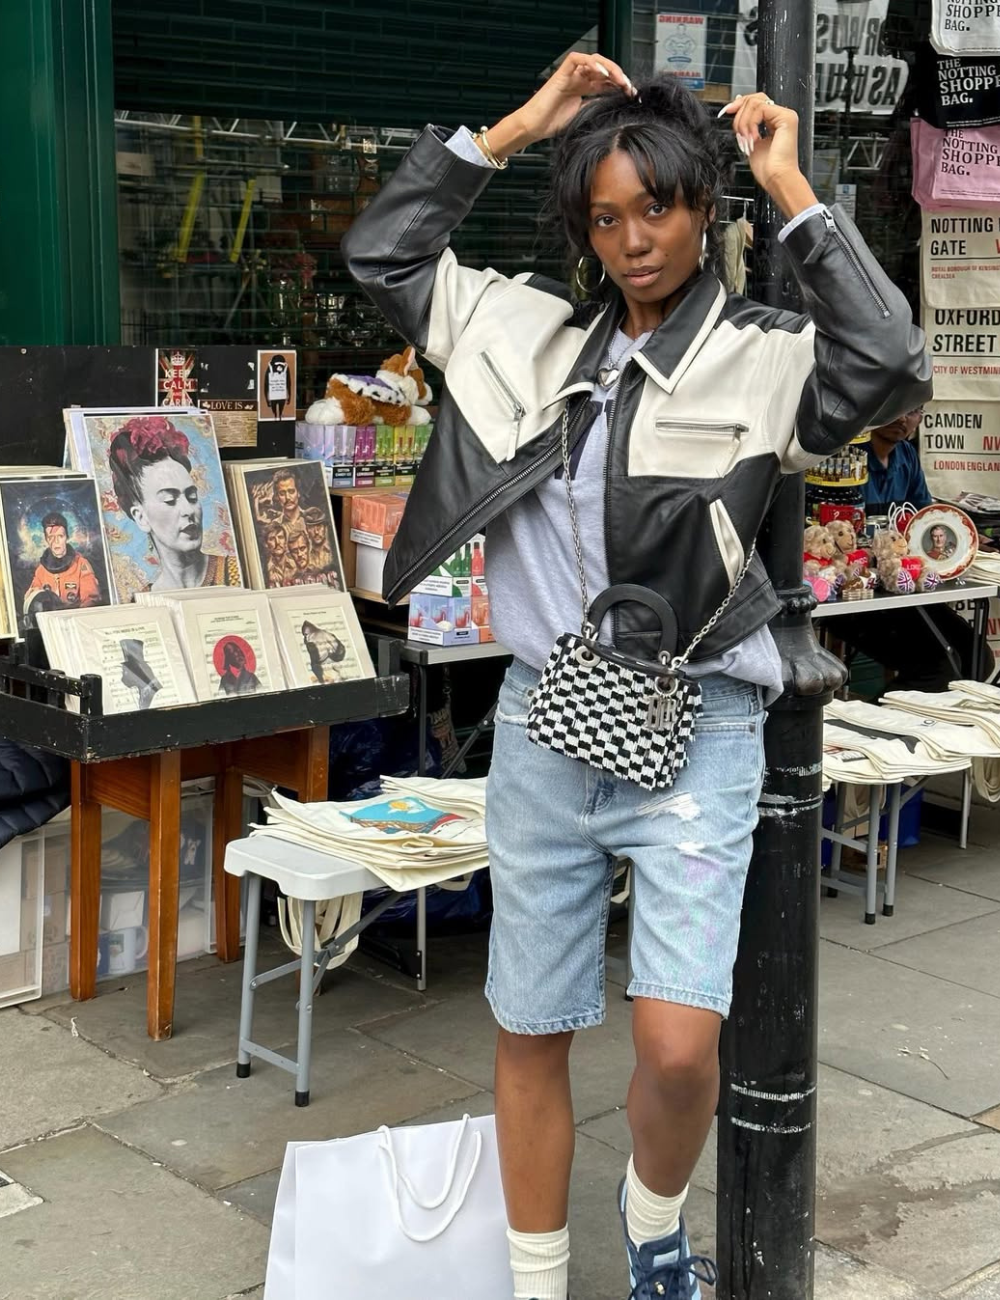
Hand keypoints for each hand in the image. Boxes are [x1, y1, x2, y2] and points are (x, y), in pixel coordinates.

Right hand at [486, 52, 633, 157]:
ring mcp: (571, 74)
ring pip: (594, 60)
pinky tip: (602, 73)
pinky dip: (592, 62)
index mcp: (584, 89)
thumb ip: (596, 107)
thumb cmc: (553, 124)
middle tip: (629, 87)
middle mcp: (579, 78)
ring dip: (609, 68)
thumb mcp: (583, 116)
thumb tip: (614, 105)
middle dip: (619, 76)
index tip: (632, 95)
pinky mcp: (562, 72)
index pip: (607, 81)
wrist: (534, 127)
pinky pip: (578, 58)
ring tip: (619, 80)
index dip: (621, 85)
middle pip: (604, 69)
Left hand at [718, 92, 816, 216]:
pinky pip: (760, 108)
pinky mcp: (786, 117)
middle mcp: (781, 116)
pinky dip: (750, 123)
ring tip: (746, 139)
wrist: (777, 179)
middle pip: (755, 98)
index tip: (726, 111)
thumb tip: (736, 108)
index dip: (739, 105)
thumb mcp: (749, 141)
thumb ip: (745, 124)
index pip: (755, 102)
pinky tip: (753, 137)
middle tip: (737, 131)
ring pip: (755, 102)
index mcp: (774, 121)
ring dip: (743, 121)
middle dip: (739, 112)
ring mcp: (785, 115)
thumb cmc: (767, 169)